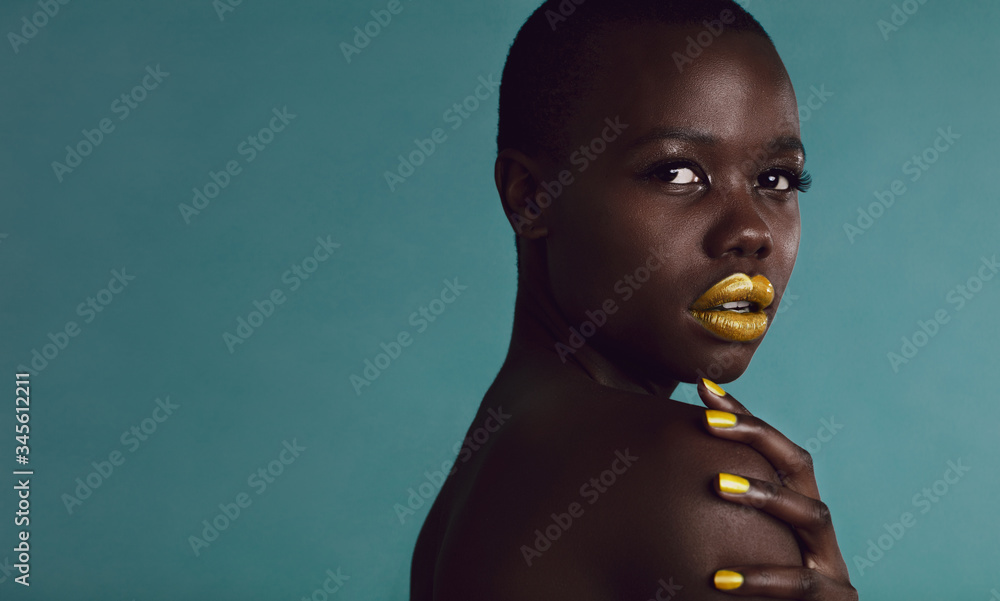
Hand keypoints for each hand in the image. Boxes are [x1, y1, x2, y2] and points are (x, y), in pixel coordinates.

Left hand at [697, 378, 857, 599]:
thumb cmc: (750, 593)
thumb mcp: (733, 547)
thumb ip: (706, 517)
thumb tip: (646, 474)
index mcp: (792, 507)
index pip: (772, 449)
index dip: (742, 416)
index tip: (702, 387)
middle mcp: (816, 527)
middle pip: (798, 464)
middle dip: (756, 436)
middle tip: (707, 421)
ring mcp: (831, 563)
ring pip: (810, 513)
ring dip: (764, 495)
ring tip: (717, 484)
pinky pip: (803, 586)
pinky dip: (763, 578)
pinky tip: (718, 578)